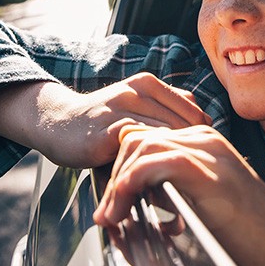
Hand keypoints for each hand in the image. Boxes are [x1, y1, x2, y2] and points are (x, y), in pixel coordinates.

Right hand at [0, 72, 210, 168]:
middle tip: (194, 175)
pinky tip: (154, 180)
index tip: (200, 160)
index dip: (203, 138)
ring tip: (179, 181)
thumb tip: (205, 116)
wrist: (59, 123)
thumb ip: (168, 106)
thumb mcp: (138, 105)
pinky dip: (150, 165)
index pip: (194, 112)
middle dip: (191, 151)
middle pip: (183, 125)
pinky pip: (139, 148)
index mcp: (149, 84)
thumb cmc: (104, 121)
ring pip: (164, 135)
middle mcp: (137, 91)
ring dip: (173, 160)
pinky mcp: (106, 132)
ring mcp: (121, 109)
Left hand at [93, 125, 264, 265]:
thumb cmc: (249, 233)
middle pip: (140, 136)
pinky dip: (129, 184)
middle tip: (106, 210)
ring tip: (110, 214)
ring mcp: (208, 152)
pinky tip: (121, 206)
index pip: (149, 136)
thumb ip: (177, 190)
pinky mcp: (207, 171)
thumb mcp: (205, 202)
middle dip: (115, 171)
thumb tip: (140, 200)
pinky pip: (154, 163)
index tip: (111, 200)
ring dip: (117, 181)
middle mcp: (205, 139)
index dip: (123, 165)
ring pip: (141, 145)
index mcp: (205, 144)